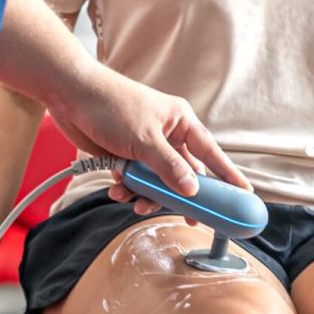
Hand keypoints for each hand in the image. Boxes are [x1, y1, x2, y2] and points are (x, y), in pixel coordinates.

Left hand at [49, 68, 248, 212]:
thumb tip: (191, 190)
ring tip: (136, 203)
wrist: (70, 95)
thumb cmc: (112, 105)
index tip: (244, 194)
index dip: (227, 175)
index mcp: (181, 122)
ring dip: (147, 195)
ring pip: (158, 181)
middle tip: (188, 217)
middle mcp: (167, 134)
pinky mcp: (126, 155)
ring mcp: (146, 146)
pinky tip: (118, 190)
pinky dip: (129, 188)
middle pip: (184, 173)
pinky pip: (136, 180)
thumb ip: (169, 167)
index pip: (211, 153)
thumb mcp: (145, 139)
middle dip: (179, 195)